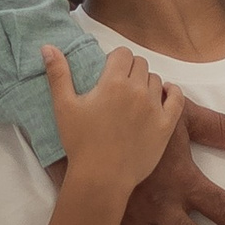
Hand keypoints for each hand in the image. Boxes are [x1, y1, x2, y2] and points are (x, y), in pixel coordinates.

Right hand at [42, 43, 181, 191]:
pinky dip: (171, 92)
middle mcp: (138, 90)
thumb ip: (58, 74)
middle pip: (140, 64)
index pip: (123, 54)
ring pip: (155, 80)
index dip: (115, 61)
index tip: (108, 73)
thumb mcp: (63, 107)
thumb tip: (48, 46)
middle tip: (118, 88)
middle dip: (129, 71)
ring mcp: (154, 107)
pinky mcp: (166, 124)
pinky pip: (177, 97)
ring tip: (133, 99)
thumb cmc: (80, 143)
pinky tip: (163, 95)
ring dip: (146, 83)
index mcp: (114, 82)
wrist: (101, 178)